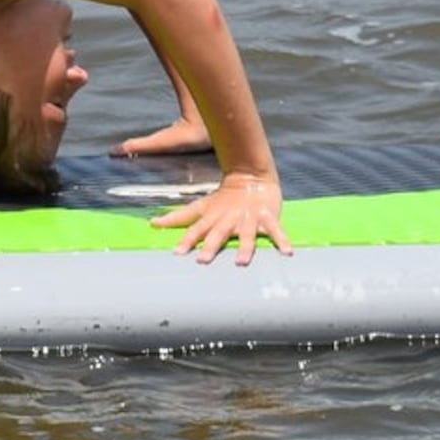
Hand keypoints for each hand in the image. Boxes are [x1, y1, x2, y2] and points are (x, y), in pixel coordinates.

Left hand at [152, 171, 289, 265]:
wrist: (251, 177)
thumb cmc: (223, 198)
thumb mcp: (201, 206)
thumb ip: (178, 217)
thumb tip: (152, 223)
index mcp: (213, 217)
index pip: (197, 229)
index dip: (187, 239)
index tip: (177, 253)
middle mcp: (229, 219)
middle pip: (218, 233)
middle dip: (211, 246)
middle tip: (203, 260)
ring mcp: (249, 218)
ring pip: (246, 234)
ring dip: (244, 247)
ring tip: (242, 262)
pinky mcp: (267, 217)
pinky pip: (275, 230)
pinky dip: (281, 240)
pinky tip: (287, 252)